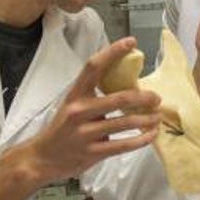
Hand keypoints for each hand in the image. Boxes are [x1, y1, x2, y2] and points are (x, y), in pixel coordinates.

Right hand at [0, 39, 159, 199]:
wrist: (42, 158)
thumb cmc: (62, 129)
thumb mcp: (73, 105)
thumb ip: (95, 96)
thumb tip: (128, 85)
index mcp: (75, 95)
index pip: (94, 67)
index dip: (113, 52)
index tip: (131, 42)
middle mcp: (79, 111)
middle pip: (119, 98)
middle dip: (143, 97)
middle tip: (157, 97)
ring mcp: (85, 133)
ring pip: (125, 123)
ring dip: (147, 119)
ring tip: (158, 116)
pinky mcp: (92, 153)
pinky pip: (124, 145)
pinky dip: (142, 139)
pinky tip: (151, 135)